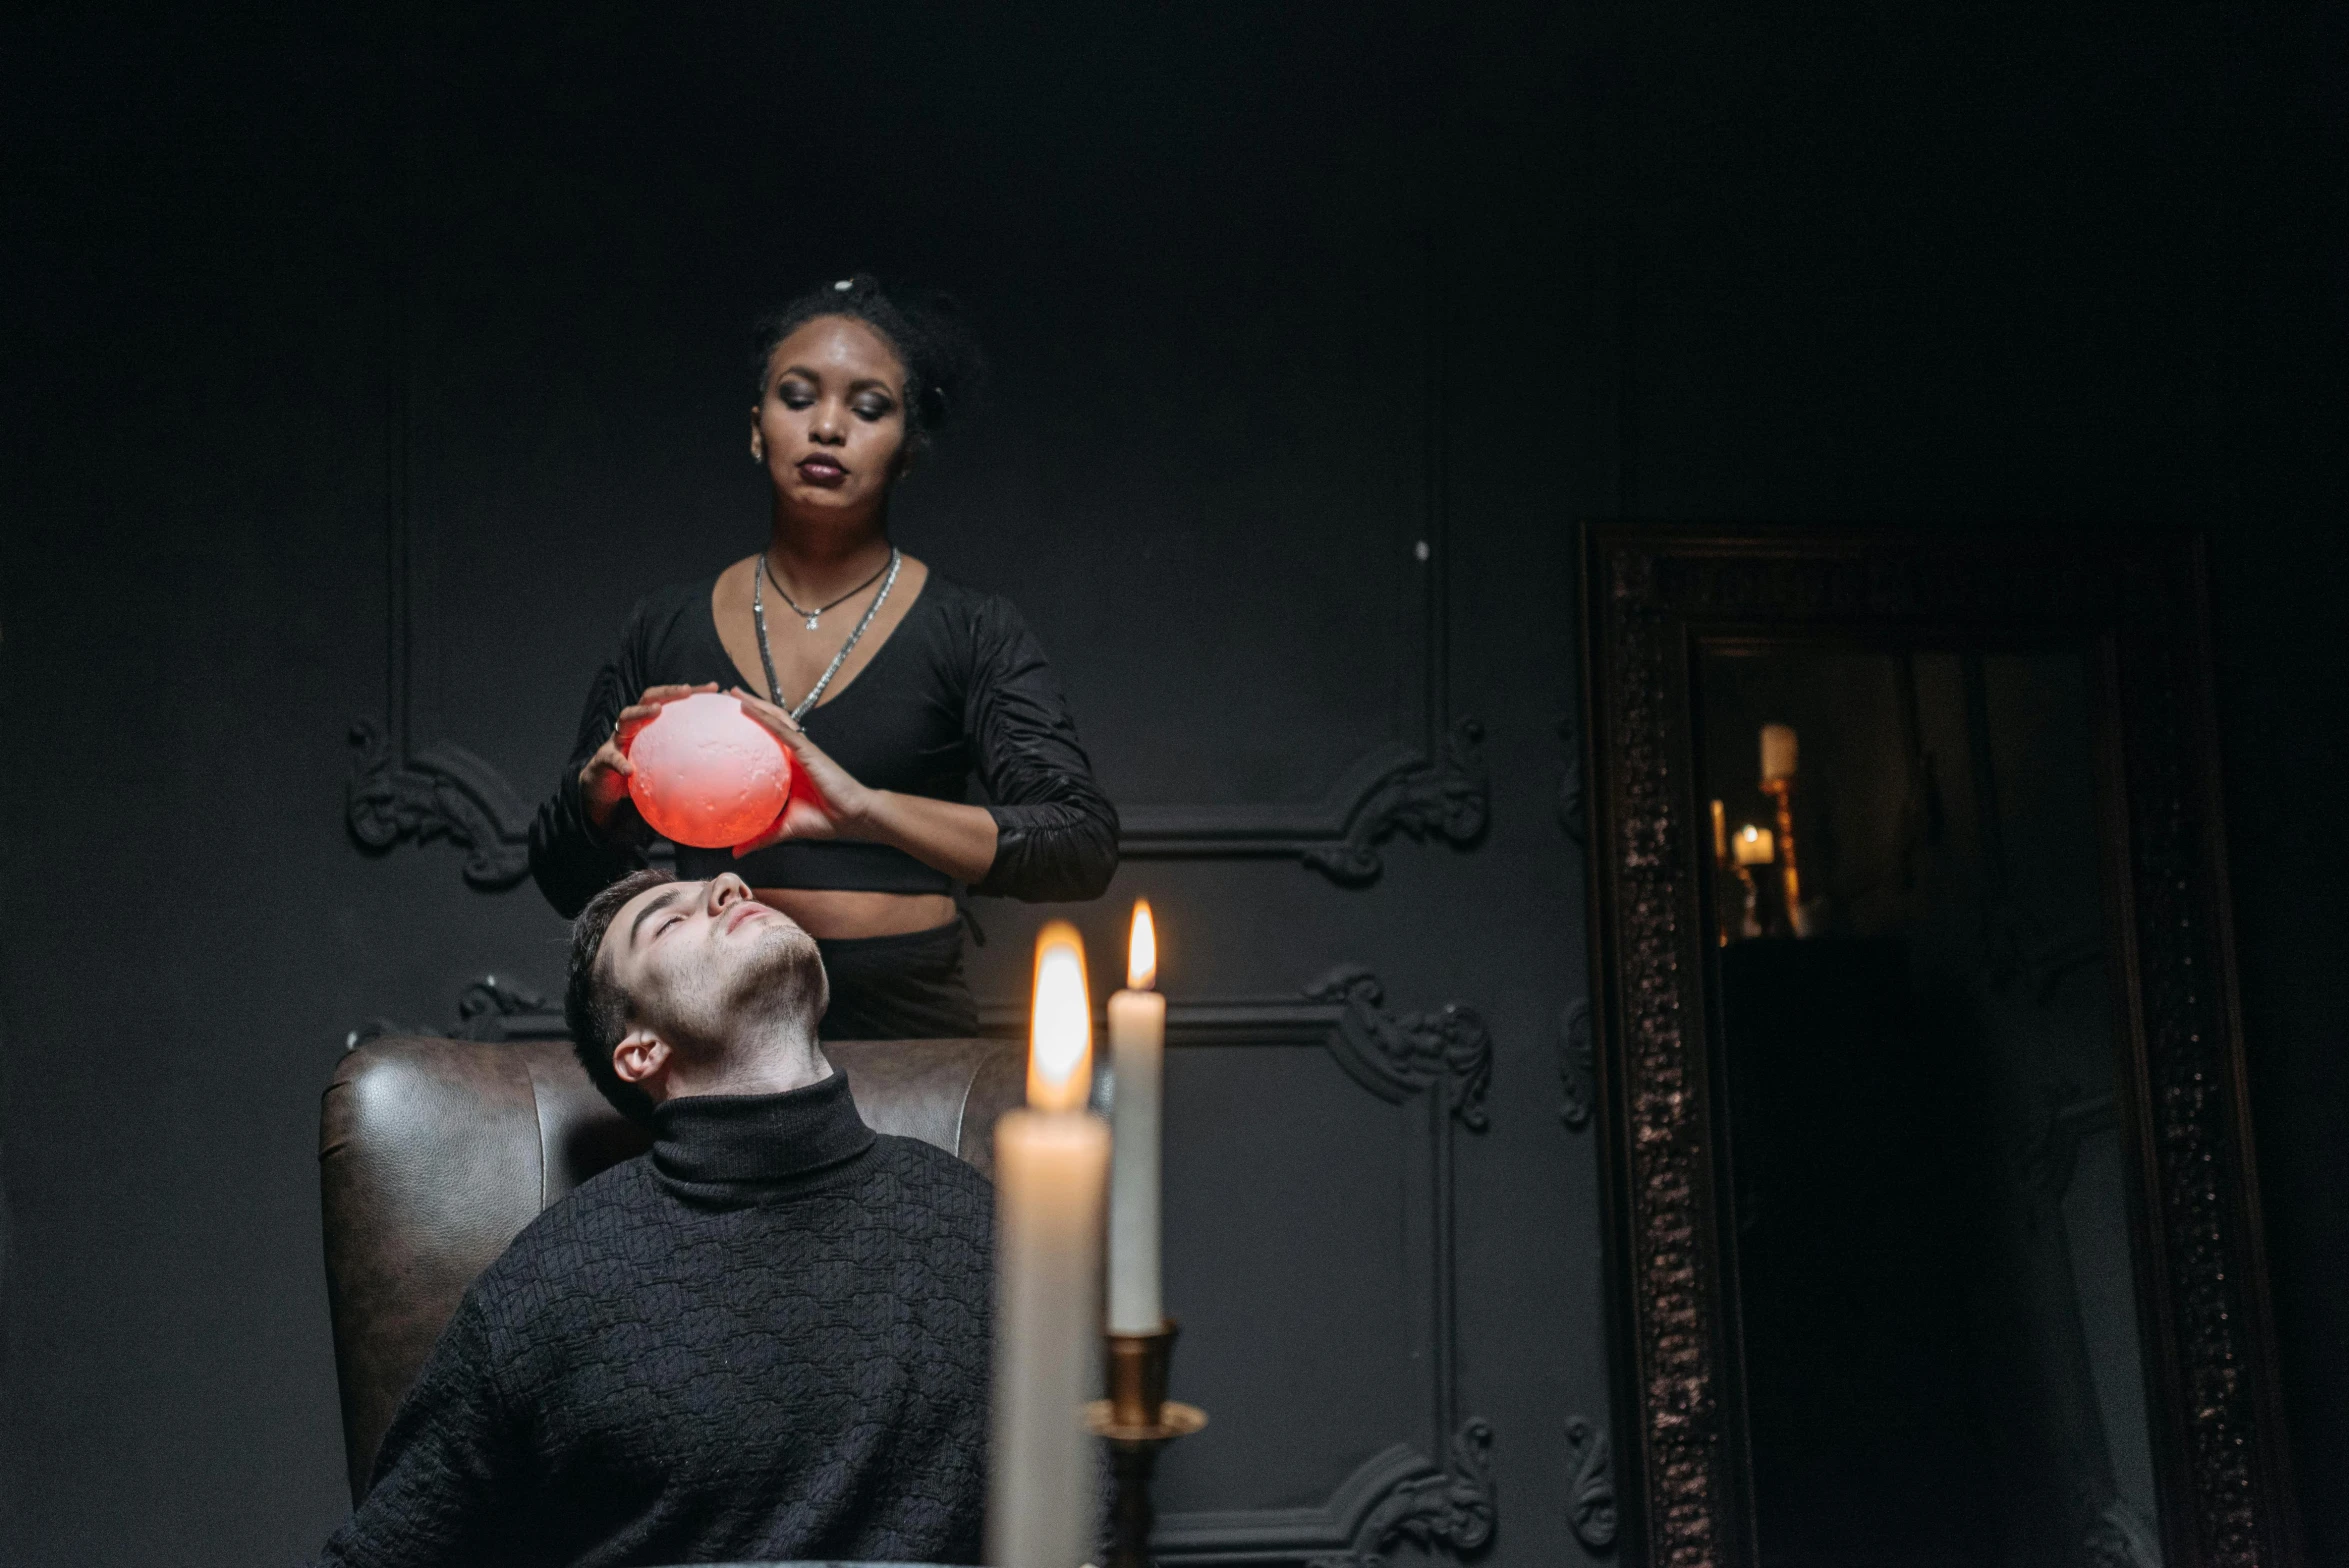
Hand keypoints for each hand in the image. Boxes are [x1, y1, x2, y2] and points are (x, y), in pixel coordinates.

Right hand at [578, 683, 717, 827]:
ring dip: (641, 712)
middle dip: (667, 692)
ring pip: (626, 718)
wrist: (605, 787)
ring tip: (656, 711)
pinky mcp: (603, 759)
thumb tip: (720, 760)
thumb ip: (683, 757)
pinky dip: (620, 762)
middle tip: (686, 690)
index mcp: (648, 724)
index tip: (714, 687)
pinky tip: (629, 769)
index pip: (670, 700)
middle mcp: (632, 726)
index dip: (690, 692)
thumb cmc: (639, 772)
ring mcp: (616, 740)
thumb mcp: (662, 762)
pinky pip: (612, 758)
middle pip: (648, 698)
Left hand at [728, 687, 878, 853]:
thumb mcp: (783, 828)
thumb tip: (736, 851)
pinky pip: (781, 729)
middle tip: (722, 697)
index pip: (765, 740)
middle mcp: (793, 753)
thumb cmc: (825, 819)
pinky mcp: (806, 749)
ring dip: (754, 703)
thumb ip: (761, 836)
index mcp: (788, 766)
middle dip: (747, 707)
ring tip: (733, 693)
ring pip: (774, 718)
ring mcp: (800, 748)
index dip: (747, 728)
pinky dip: (763, 717)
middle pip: (768, 723)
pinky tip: (747, 707)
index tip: (724, 722)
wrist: (852, 818)